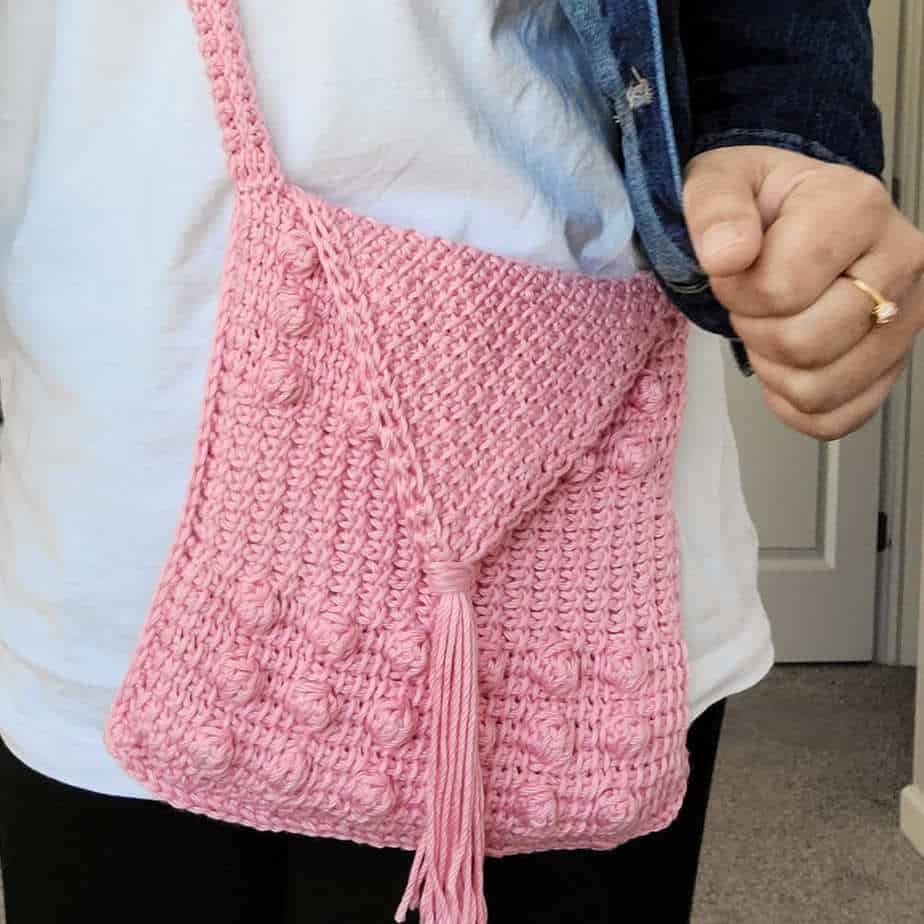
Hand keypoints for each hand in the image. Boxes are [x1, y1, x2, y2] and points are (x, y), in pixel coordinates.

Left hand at [682, 145, 923, 439]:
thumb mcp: (719, 181)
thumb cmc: (756, 201)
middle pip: (804, 344)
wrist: (789, 215)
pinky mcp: (894, 364)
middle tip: (752, 302)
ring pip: (819, 388)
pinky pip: (836, 419)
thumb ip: (715, 210)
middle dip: (755, 330)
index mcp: (858, 206)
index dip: (736, 291)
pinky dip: (794, 405)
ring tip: (772, 325)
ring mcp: (906, 318)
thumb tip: (728, 255)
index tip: (734, 268)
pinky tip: (785, 366)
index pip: (782, 288)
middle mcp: (901, 261)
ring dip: (773, 368)